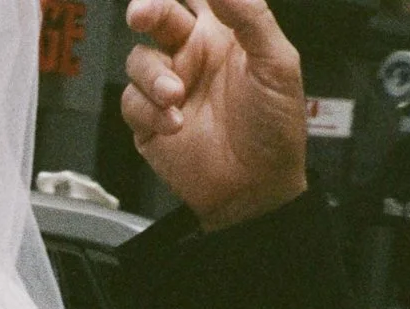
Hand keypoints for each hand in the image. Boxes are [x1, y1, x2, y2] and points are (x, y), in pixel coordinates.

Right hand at [119, 0, 309, 230]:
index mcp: (223, 34)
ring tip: (176, 95)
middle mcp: (192, 55)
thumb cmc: (274, 127)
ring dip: (152, 74)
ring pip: (139, 59)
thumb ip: (251, 16)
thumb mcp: (277, 64)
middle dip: (146, 9)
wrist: (255, 189)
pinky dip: (150, 111)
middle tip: (143, 15)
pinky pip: (132, 102)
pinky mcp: (149, 122)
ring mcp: (168, 87)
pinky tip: (175, 124)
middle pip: (157, 15)